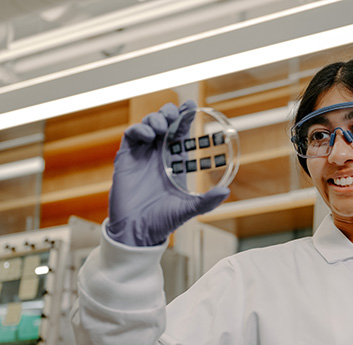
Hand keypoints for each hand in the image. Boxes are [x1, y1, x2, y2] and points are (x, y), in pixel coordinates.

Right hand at [107, 100, 229, 245]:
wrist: (138, 232)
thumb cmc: (163, 222)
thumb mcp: (189, 209)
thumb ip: (207, 201)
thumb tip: (226, 192)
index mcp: (175, 162)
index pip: (181, 133)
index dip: (185, 116)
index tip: (192, 105)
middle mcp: (158, 155)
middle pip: (164, 123)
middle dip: (169, 113)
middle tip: (175, 114)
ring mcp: (142, 155)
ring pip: (147, 125)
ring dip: (155, 119)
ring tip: (161, 127)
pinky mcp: (126, 159)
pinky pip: (131, 136)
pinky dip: (139, 130)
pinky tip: (148, 136)